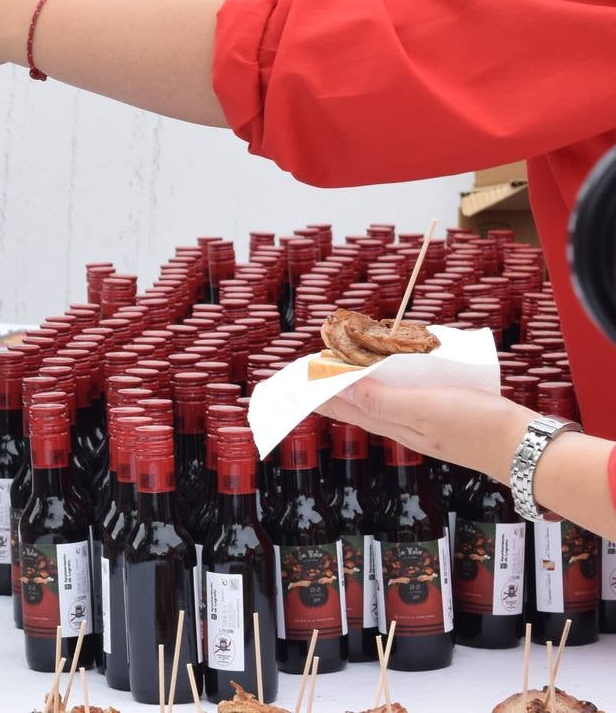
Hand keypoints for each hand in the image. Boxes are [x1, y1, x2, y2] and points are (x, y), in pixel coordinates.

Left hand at [317, 379, 534, 482]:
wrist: (525, 447)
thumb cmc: (475, 427)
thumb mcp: (423, 409)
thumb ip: (381, 401)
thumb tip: (338, 391)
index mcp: (392, 425)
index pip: (343, 408)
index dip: (317, 393)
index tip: (294, 379)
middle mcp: (403, 425)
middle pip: (357, 404)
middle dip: (331, 388)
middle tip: (309, 372)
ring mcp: (423, 420)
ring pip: (381, 400)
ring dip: (359, 384)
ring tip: (341, 370)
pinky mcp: (443, 413)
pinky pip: (406, 395)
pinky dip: (391, 382)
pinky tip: (394, 374)